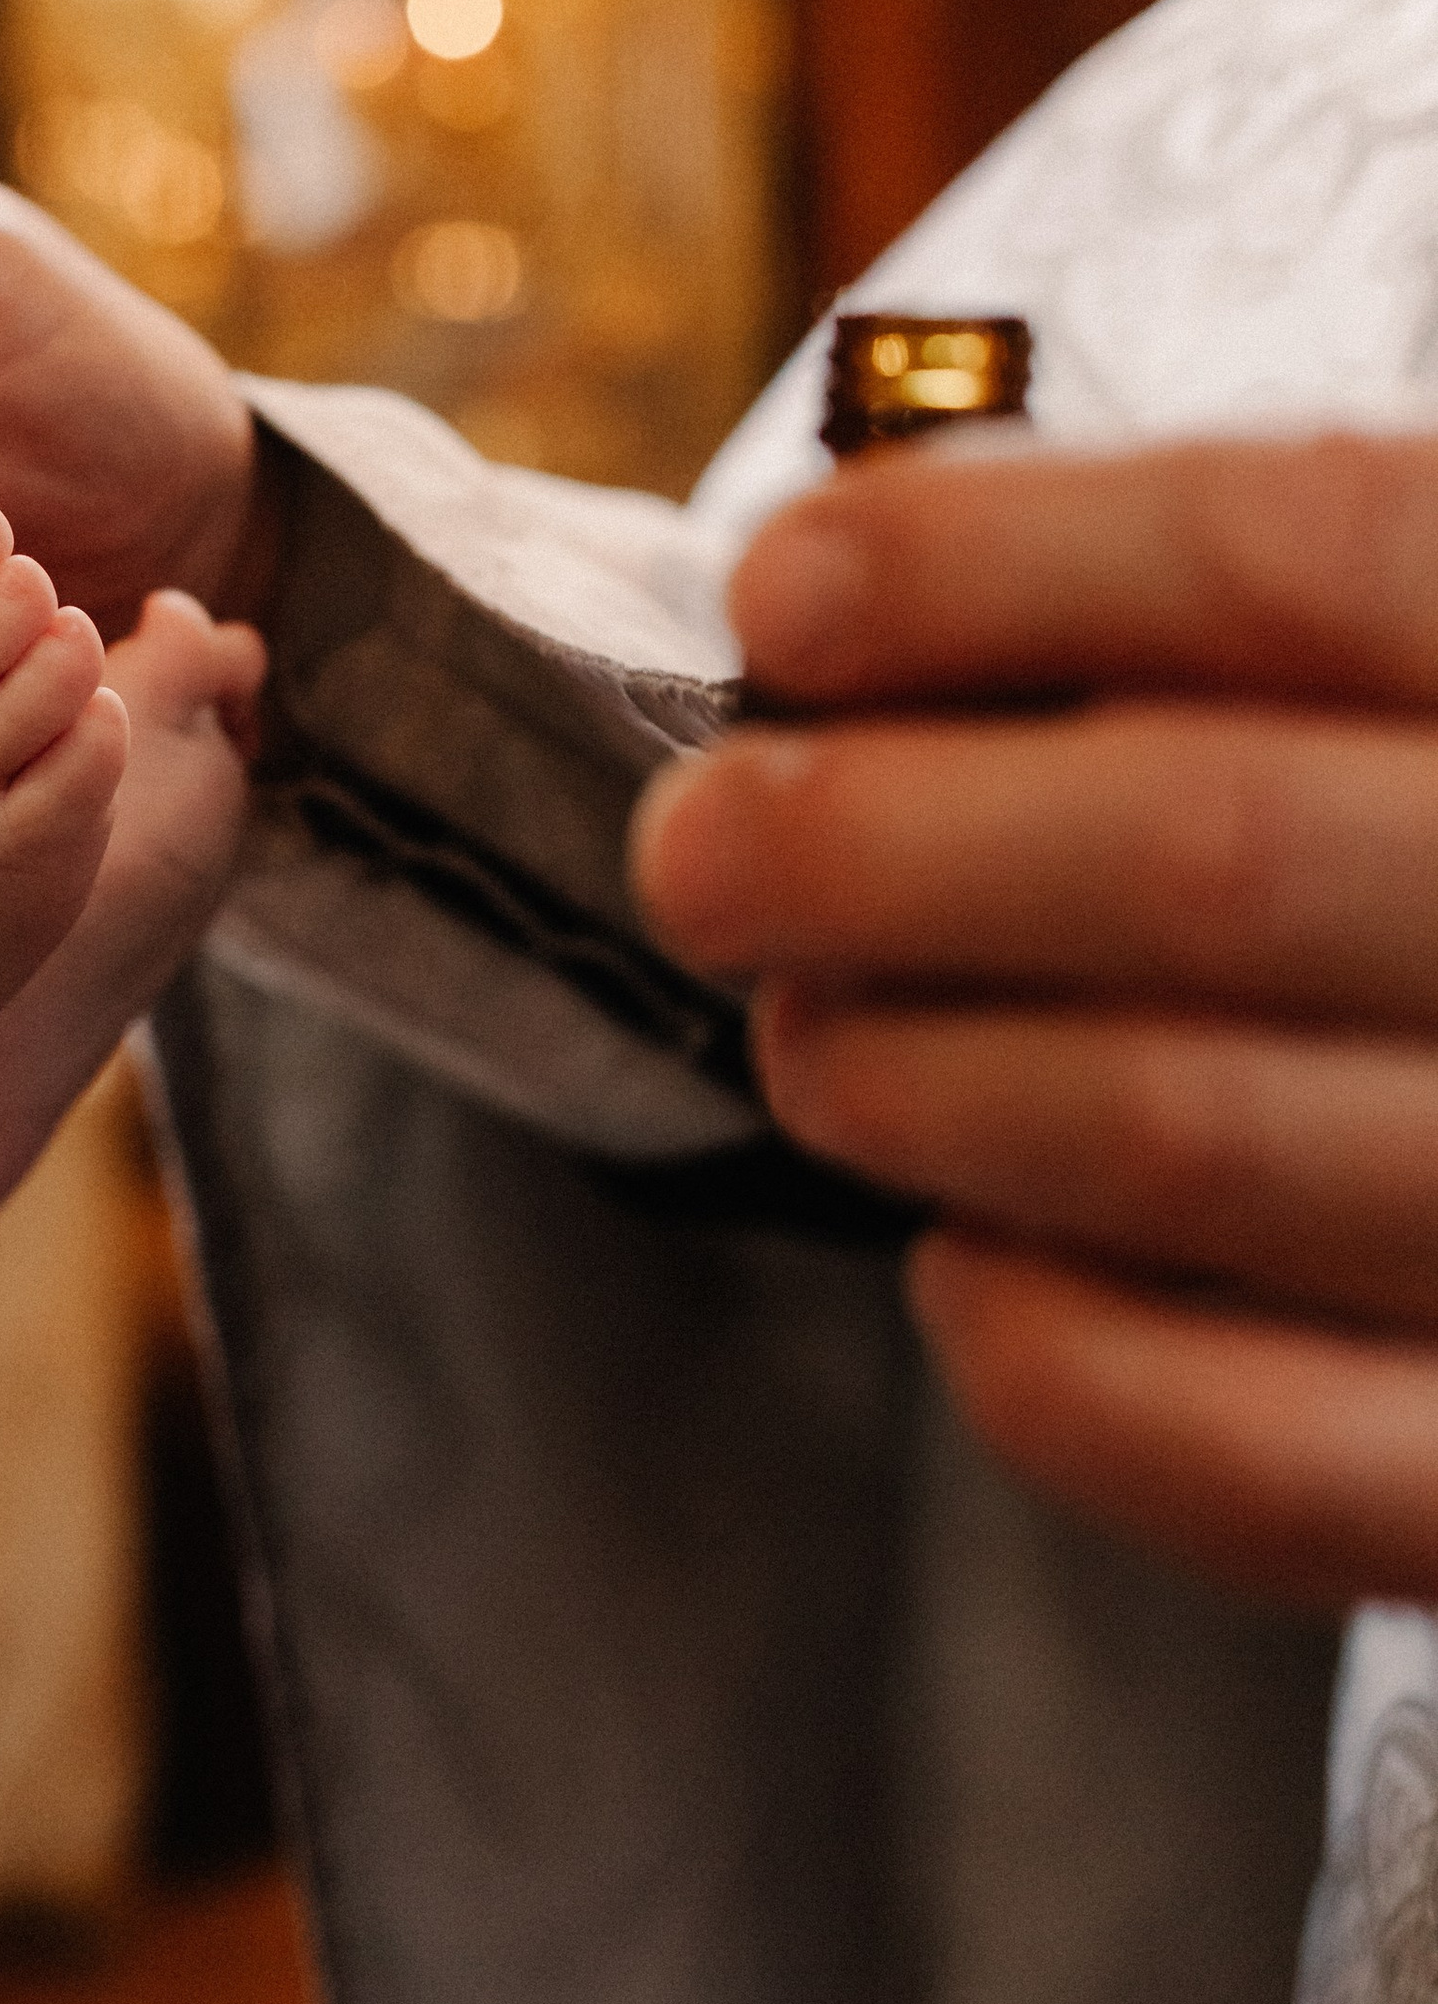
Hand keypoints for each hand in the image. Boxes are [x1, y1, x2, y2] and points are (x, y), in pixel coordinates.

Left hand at [628, 430, 1437, 1605]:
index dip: (995, 562)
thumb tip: (864, 594)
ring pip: (1183, 1133)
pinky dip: (1041, 1357)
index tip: (786, 590)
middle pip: (1204, 849)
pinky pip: (1249, 1451)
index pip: (1293, 552)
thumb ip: (1243, 632)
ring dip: (916, 1075)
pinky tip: (966, 1263)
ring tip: (815, 1034)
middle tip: (709, 848)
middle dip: (874, 841)